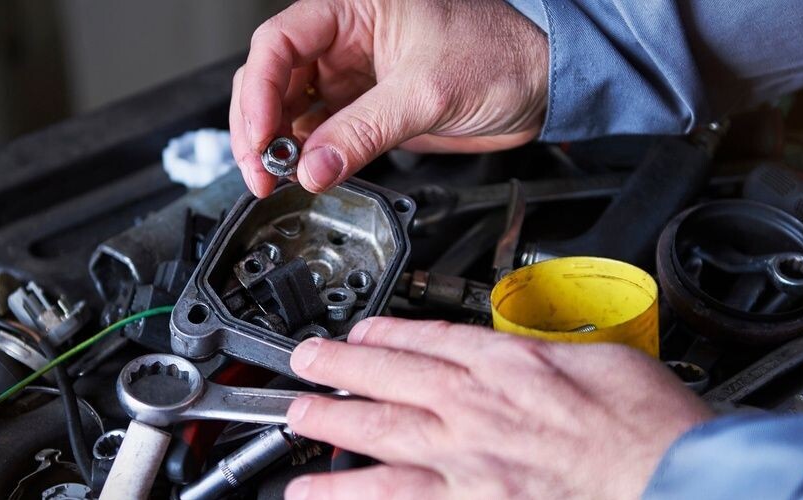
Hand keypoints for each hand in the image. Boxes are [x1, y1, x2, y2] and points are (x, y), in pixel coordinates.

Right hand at [230, 0, 548, 196]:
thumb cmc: (502, 55)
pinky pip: (323, 131)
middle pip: (275, 76)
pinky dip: (309, 155)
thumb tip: (313, 169)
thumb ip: (364, 133)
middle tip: (261, 171)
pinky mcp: (369, 106)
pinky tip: (306, 174)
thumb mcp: (426, 93)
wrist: (544, 85)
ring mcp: (355, 73)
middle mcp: (347, 36)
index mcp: (354, 6)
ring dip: (281, 145)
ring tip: (280, 179)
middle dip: (260, 125)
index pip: (280, 43)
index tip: (259, 139)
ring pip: (293, 107)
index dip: (259, 92)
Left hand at [283, 318, 713, 499]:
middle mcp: (478, 409)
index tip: (364, 331)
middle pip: (390, 378)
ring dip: (330, 425)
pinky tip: (318, 496)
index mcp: (512, 365)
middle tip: (304, 361)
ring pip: (378, 436)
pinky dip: (350, 497)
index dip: (388, 332)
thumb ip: (551, 356)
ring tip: (295, 419)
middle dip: (339, 367)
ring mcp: (467, 463)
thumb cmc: (652, 431)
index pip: (433, 339)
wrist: (676, 483)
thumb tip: (527, 355)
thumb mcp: (607, 359)